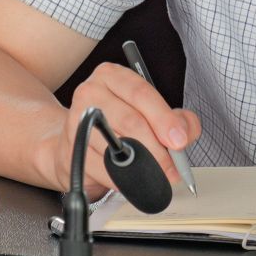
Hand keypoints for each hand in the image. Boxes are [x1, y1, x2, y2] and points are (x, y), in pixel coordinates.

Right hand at [50, 64, 201, 195]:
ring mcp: (76, 119)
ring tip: (153, 172)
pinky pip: (104, 168)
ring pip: (118, 146)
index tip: (179, 141)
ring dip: (142, 166)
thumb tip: (184, 134)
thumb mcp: (152, 113)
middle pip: (131, 121)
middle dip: (158, 149)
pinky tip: (131, 178)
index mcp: (112, 76)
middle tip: (172, 167)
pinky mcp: (71, 147)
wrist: (78, 142)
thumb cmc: (120, 124)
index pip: (141, 94)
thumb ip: (178, 119)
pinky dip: (123, 179)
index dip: (164, 120)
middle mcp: (90, 92)